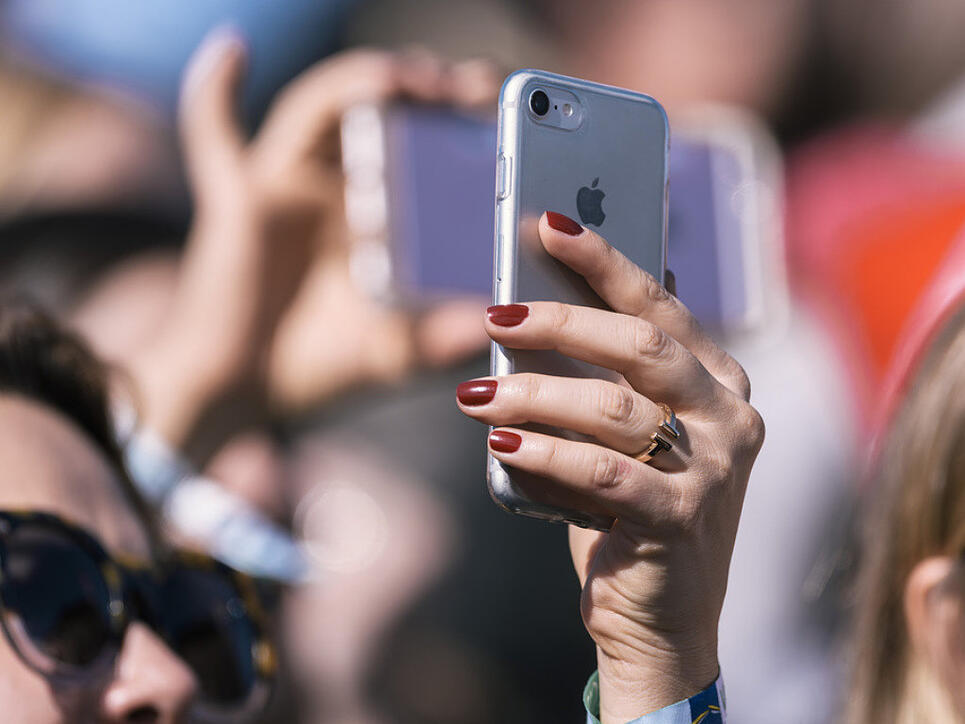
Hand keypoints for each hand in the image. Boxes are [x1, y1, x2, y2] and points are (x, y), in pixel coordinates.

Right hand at [131, 30, 496, 448]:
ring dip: (362, 83)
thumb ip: (439, 337)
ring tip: (409, 79)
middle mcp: (334, 188)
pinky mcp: (238, 199)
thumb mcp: (396, 351)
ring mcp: (286, 186)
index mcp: (377, 214)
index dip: (462, 124)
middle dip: (426, 90)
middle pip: (380, 113)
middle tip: (474, 85)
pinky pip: (213, 136)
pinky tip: (233, 47)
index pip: (424, 150)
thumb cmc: (320, 368)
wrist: (245, 395)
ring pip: (322, 108)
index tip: (504, 115)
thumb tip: (497, 318)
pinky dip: (214, 91)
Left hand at [457, 213, 763, 722]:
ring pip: (614, 407)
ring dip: (534, 393)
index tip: (547, 224)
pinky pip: (603, 472)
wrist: (662, 617)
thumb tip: (548, 301)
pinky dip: (545, 453)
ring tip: (475, 394)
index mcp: (719, 381)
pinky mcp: (682, 519)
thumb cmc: (629, 508)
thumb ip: (607, 372)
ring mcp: (715, 470)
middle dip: (560, 322)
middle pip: (641, 345)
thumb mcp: (625, 431)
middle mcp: (730, 416)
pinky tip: (501, 442)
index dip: (603, 262)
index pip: (660, 305)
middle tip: (494, 314)